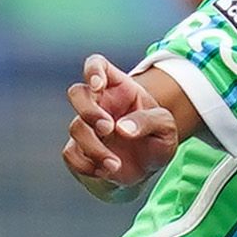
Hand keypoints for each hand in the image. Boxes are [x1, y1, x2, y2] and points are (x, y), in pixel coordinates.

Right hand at [61, 53, 180, 201]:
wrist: (148, 167)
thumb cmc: (157, 138)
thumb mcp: (166, 127)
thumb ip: (149, 121)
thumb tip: (123, 128)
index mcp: (118, 87)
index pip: (96, 65)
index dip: (92, 71)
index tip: (98, 85)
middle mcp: (97, 103)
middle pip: (77, 93)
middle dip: (89, 111)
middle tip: (108, 128)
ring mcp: (86, 127)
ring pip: (76, 128)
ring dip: (94, 148)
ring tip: (116, 165)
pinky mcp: (79, 150)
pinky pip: (70, 154)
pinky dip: (86, 165)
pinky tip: (106, 171)